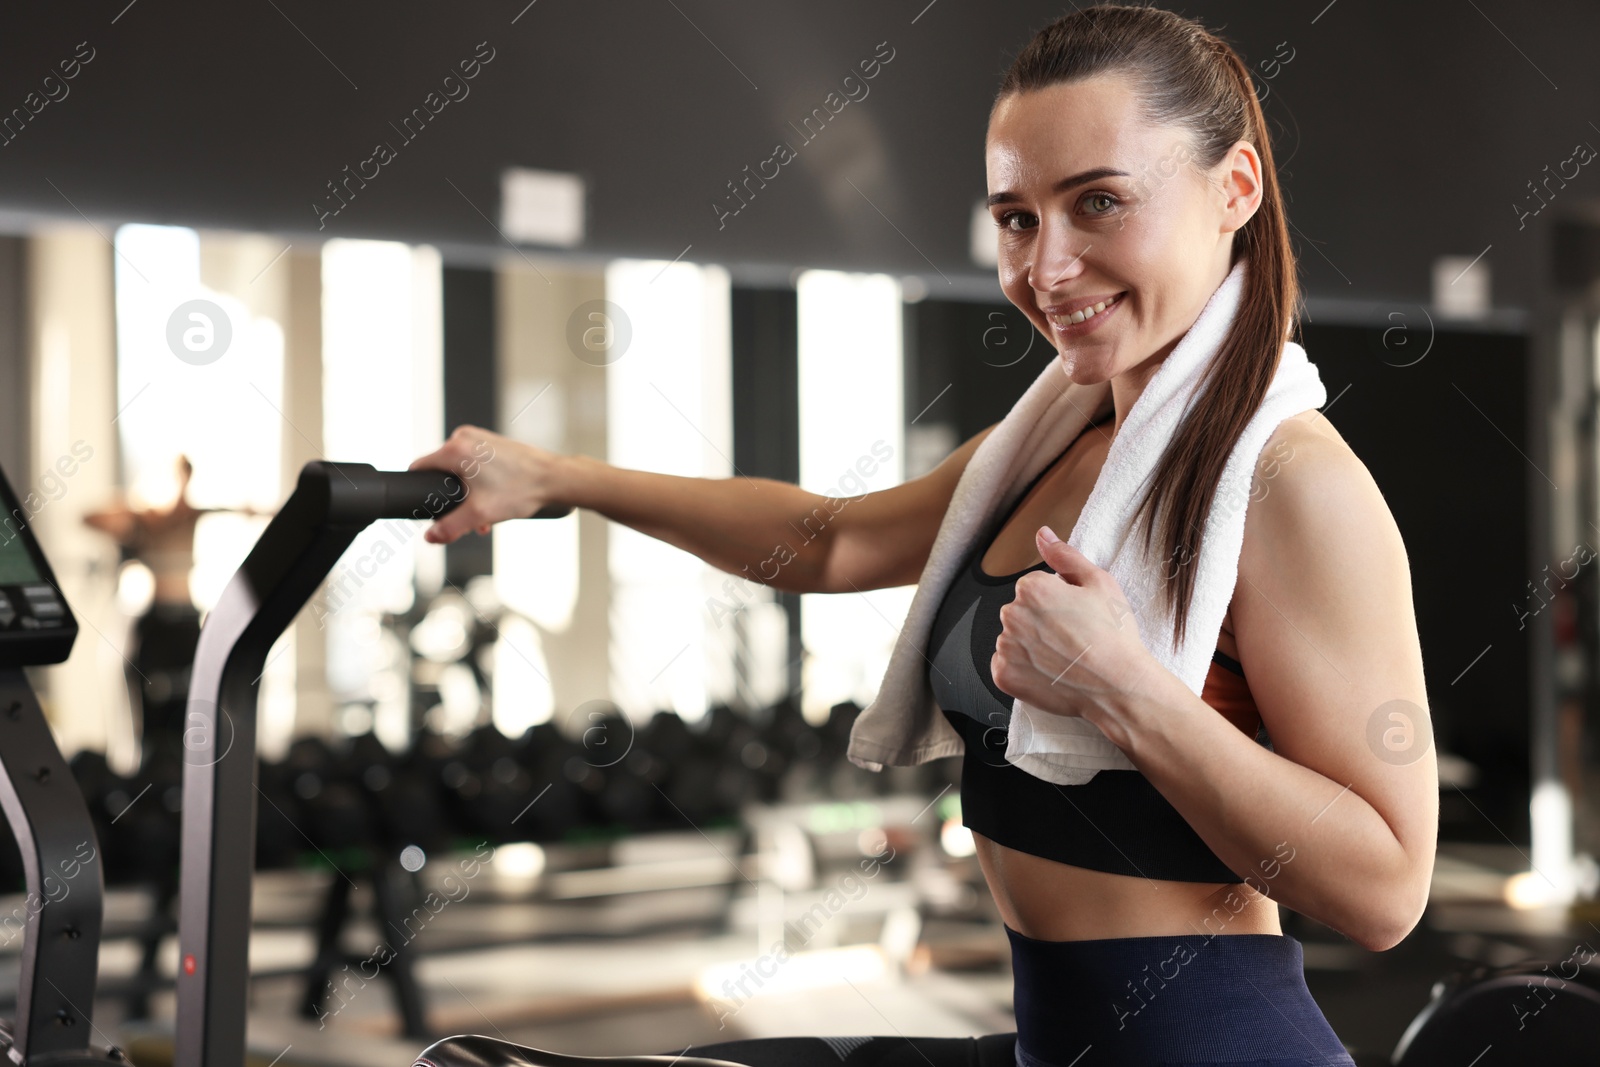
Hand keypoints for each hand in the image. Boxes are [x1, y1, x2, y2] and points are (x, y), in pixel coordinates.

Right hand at [407, 425, 566, 543]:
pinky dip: (478, 482)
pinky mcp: (491, 442)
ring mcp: (479, 437)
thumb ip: (450, 527)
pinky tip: (492, 499)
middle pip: (440, 471)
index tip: (431, 507)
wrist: (554, 478)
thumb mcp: (480, 513)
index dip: (420, 489)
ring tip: (485, 515)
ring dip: (467, 493)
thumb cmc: (521, 490)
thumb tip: (430, 537)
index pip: (419, 468)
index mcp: (454, 448)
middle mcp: (463, 437)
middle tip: (470, 518)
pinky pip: (473, 463)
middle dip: (451, 497)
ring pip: (459, 469)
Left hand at [991, 525, 1154, 723]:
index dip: (1059, 602)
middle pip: (1021, 613)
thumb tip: (1042, 535)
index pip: (1034, 588)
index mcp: (1031, 588)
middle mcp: (1010, 615)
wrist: (1119, 687)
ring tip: (1064, 658)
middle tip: (1073, 638)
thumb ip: (1064, 556)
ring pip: (1014, 640)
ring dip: (1032, 646)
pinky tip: (1050, 673)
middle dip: (1042, 623)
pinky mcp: (1004, 676)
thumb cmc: (1113, 635)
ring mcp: (1005, 648)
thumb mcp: (1099, 583)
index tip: (1077, 618)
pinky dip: (1024, 670)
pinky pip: (1007, 667)